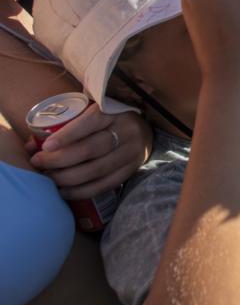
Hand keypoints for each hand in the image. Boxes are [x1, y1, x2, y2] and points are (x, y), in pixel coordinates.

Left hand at [29, 104, 151, 198]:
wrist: (144, 131)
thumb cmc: (108, 121)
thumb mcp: (93, 114)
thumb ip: (65, 126)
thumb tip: (31, 146)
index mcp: (115, 112)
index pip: (90, 122)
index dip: (67, 135)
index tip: (46, 146)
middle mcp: (126, 131)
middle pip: (91, 149)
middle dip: (60, 159)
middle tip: (38, 163)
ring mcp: (131, 152)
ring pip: (97, 169)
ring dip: (68, 178)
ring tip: (49, 178)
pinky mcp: (132, 169)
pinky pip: (105, 185)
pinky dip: (82, 191)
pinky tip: (65, 191)